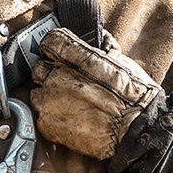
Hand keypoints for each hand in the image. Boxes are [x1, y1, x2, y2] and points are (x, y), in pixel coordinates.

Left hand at [29, 29, 161, 160]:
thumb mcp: (123, 63)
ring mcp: (49, 101)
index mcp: (77, 58)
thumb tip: (102, 41)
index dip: (55, 48)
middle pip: (39, 67)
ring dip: (48, 96)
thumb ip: (105, 50)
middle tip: (67, 83)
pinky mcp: (47, 124)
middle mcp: (58, 76)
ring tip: (68, 103)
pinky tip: (69, 119)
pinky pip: (40, 115)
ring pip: (36, 92)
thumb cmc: (135, 99)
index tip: (60, 55)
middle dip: (51, 73)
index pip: (49, 41)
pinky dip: (51, 117)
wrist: (136, 132)